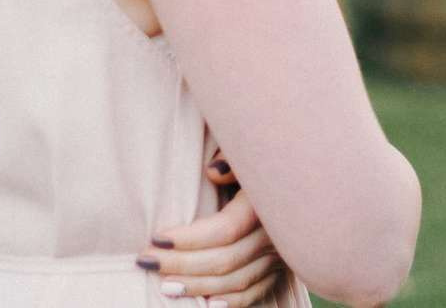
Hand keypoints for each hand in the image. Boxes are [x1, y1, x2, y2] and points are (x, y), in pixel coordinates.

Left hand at [139, 163, 284, 305]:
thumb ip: (231, 160)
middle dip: (181, 264)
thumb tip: (212, 173)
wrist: (298, 177)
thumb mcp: (248, 153)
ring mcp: (278, 256)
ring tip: (165, 287)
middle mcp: (274, 235)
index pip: (224, 230)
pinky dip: (230, 302)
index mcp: (264, 205)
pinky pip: (255, 292)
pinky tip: (206, 303)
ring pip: (236, 281)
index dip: (188, 238)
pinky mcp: (280, 270)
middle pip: (225, 260)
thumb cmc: (262, 162)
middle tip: (147, 261)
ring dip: (198, 287)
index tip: (156, 237)